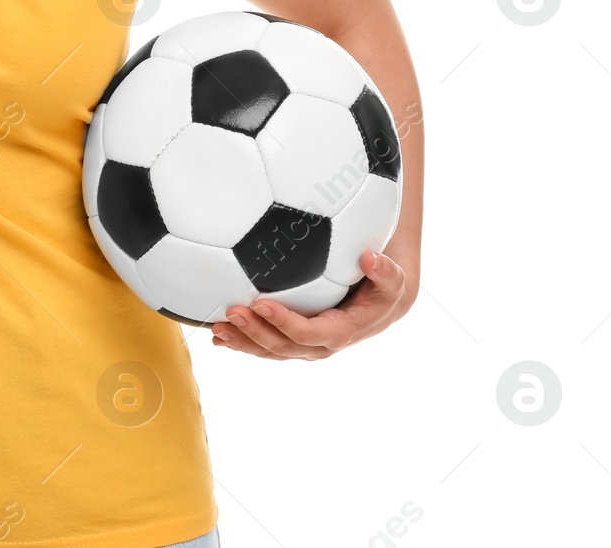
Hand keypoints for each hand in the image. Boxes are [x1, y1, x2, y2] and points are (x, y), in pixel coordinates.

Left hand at [209, 247, 414, 359]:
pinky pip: (268, 344)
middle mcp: (322, 344)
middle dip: (256, 333)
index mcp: (344, 331)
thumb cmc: (386, 284)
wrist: (383, 298)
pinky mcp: (295, 337)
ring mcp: (307, 343)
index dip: (285, 323)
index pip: (311, 333)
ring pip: (271, 349)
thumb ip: (386, 272)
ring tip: (216, 329)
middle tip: (230, 312)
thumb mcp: (394, 278)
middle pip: (284, 346)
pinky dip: (244, 341)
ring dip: (243, 341)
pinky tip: (218, 335)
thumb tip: (370, 259)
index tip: (260, 303)